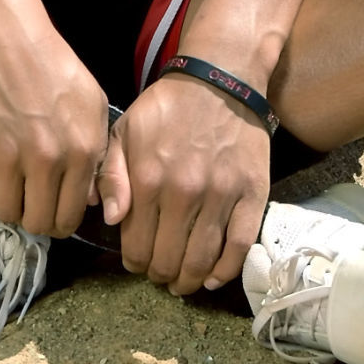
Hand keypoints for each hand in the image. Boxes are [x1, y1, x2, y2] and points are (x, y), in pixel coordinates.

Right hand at [0, 0, 109, 239]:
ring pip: (6, 213)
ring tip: (9, 185)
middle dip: (35, 218)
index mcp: (81, 149)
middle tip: (29, 202)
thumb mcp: (92, 102)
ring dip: (8, 204)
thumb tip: (90, 201)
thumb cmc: (52, 64)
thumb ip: (97, 154)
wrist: (1, 31)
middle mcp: (46, 158)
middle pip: (38, 222)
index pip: (70, 216)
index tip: (52, 210)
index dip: (61, 219)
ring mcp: (6, 155)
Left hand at [96, 75, 270, 295]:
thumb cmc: (168, 107)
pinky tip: (213, 277)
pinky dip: (225, 270)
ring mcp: (221, 196)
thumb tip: (111, 220)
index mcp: (148, 179)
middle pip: (168, 260)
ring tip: (182, 282)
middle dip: (159, 275)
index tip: (137, 262)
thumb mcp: (125, 130)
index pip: (136, 245)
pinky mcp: (252, 195)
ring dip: (188, 281)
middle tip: (160, 274)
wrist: (221, 80)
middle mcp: (184, 193)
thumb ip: (112, 176)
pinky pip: (239, 246)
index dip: (134, 262)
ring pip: (202, 260)